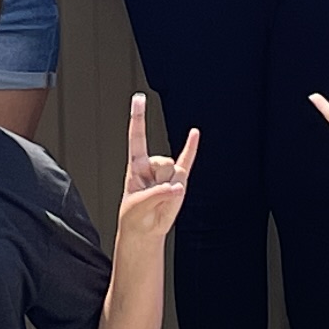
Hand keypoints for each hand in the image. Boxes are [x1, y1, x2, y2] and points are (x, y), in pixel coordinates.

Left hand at [114, 91, 200, 242]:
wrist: (145, 230)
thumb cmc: (134, 216)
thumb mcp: (137, 206)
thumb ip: (155, 195)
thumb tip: (177, 187)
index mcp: (135, 166)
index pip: (137, 137)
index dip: (138, 118)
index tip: (138, 98)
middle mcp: (152, 165)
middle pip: (161, 162)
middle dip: (158, 181)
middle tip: (151, 199)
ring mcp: (167, 172)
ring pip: (173, 171)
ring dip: (168, 188)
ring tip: (160, 200)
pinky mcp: (179, 181)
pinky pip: (187, 161)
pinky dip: (191, 148)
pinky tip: (194, 134)